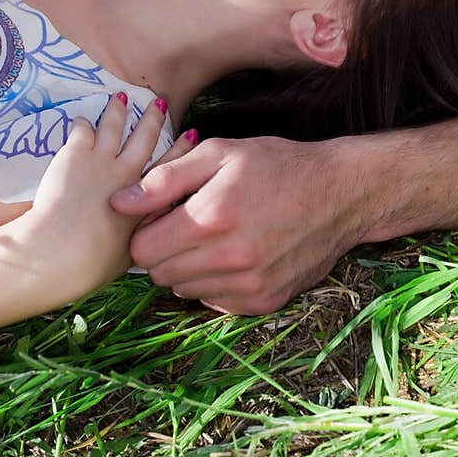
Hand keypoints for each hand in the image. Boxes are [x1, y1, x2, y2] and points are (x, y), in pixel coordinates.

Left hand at [20, 95, 176, 305]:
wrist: (60, 254)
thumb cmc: (92, 264)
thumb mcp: (128, 256)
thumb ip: (141, 240)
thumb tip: (149, 242)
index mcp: (145, 201)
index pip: (169, 169)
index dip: (181, 151)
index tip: (191, 137)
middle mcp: (127, 176)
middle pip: (145, 140)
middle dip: (154, 120)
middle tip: (161, 102)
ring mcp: (103, 162)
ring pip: (114, 127)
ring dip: (118, 111)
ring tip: (121, 96)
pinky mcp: (77, 153)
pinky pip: (83, 129)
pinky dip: (83, 123)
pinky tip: (81, 118)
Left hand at [110, 134, 360, 314]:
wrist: (340, 194)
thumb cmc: (277, 165)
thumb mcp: (220, 153)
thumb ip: (165, 178)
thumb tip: (117, 203)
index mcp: (211, 217)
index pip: (143, 249)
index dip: (147, 229)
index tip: (165, 214)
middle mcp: (228, 259)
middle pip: (159, 274)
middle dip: (164, 249)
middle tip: (189, 223)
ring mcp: (247, 286)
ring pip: (184, 290)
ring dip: (189, 267)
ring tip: (215, 237)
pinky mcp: (263, 303)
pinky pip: (214, 302)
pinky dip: (215, 283)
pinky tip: (236, 255)